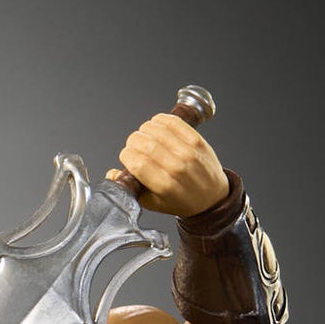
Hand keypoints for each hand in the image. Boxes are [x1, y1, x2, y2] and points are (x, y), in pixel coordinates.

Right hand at [109, 112, 229, 216]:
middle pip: (144, 143)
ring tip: (146, 138)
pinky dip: (160, 120)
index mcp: (164, 185)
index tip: (127, 157)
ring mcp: (188, 152)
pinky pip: (172, 121)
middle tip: (135, 147)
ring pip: (156, 129)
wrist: (212, 198)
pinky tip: (157, 126)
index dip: (126, 155)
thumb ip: (130, 189)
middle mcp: (177, 168)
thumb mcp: (152, 203)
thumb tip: (112, 174)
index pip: (136, 161)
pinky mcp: (196, 139)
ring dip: (145, 130)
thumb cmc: (180, 200)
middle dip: (133, 142)